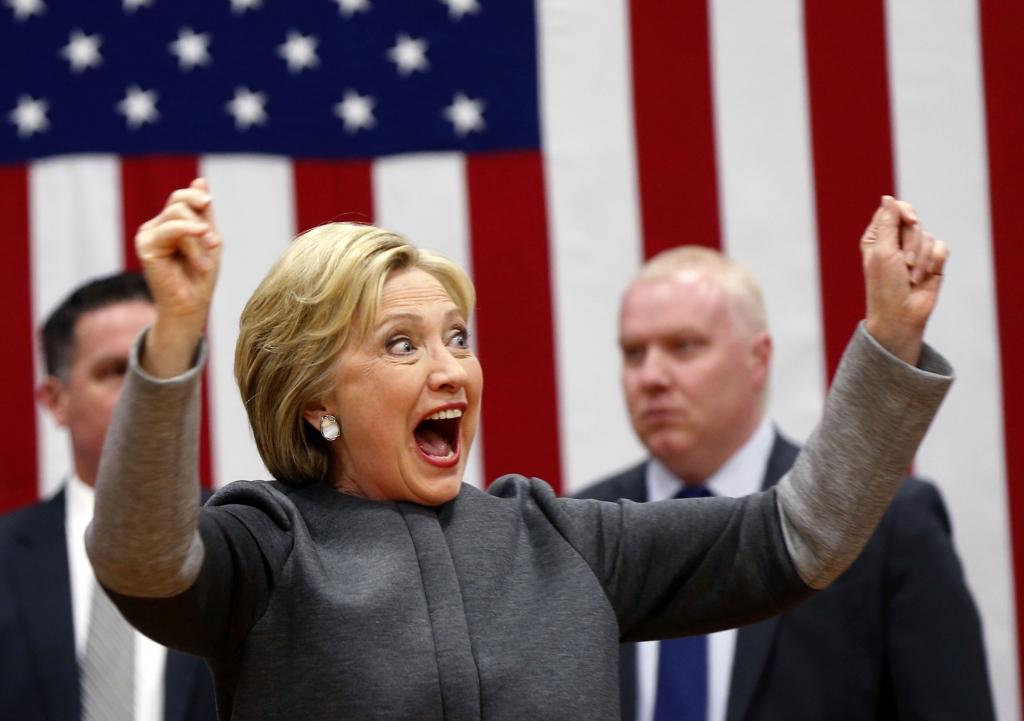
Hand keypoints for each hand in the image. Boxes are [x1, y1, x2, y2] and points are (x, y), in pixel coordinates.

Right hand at [135, 178, 222, 377]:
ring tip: (206, 261)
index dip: (196, 197)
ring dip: (198, 236)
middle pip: (179, 203)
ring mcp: (148, 235)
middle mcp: (156, 226)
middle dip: (201, 222)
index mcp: (171, 223)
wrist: (192, 304)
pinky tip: (200, 258)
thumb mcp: (209, 239)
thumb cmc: (201, 276)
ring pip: (177, 215)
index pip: (181, 197)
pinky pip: (169, 230)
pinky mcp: (144, 246)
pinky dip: (189, 239)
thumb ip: (204, 212)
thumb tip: (200, 180)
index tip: (209, 203)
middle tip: (215, 246)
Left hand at [861, 196, 946, 365]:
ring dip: (922, 259)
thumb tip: (888, 198)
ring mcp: (915, 251)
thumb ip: (888, 223)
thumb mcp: (882, 252)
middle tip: (905, 263)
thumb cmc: (885, 286)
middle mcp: (895, 241)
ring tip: (911, 277)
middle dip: (913, 242)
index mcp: (877, 237)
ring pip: (928, 236)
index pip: (892, 209)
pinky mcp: (932, 260)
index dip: (904, 212)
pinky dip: (934, 262)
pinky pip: (941, 247)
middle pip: (913, 220)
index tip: (910, 221)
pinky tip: (925, 277)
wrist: (902, 315)